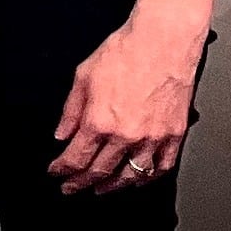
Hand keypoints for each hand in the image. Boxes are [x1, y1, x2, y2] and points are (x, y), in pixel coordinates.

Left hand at [49, 8, 207, 194]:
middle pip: (100, 172)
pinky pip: (162, 167)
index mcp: (100, 122)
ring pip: (131, 176)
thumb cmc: (125, 52)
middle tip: (72, 188)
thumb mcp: (83, 77)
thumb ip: (71, 111)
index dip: (62, 170)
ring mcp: (153, 138)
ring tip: (102, 189)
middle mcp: (126, 135)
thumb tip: (62, 133)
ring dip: (113, 186)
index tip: (56, 173)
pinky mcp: (174, 134)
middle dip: (82, 183)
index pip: (76, 158)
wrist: (163, 41)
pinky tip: (139, 179)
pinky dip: (148, 178)